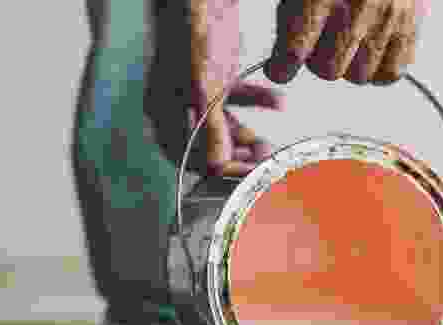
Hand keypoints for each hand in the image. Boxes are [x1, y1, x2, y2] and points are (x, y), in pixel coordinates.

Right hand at [149, 0, 283, 177]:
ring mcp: (199, 91)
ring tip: (267, 143)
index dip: (216, 169)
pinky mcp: (217, 75)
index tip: (244, 176)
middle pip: (208, 145)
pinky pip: (238, 98)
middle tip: (261, 162)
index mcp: (164, 111)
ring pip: (225, 126)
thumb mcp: (203, 85)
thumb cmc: (192, 30)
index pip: (187, 155)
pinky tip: (277, 103)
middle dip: (236, 156)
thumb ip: (211, 126)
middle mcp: (179, 105)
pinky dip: (258, 101)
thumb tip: (217, 164)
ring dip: (247, 136)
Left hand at [265, 0, 429, 84]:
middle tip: (317, 42)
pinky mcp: (409, 26)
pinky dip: (378, 67)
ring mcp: (388, 19)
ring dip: (348, 64)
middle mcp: (359, 7)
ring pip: (358, 76)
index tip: (279, 69)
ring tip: (346, 40)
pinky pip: (390, 72)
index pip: (294, 52)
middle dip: (317, 60)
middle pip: (328, 70)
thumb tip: (284, 54)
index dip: (281, 67)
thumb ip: (293, 14)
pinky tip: (368, 48)